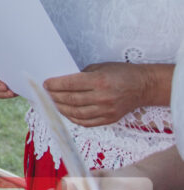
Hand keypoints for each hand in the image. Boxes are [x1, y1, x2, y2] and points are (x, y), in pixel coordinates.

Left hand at [44, 62, 162, 127]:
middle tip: (45, 94)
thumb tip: (61, 82)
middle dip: (54, 96)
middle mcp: (103, 97)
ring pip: (77, 113)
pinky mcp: (110, 119)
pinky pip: (87, 122)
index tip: (45, 84)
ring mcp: (107, 110)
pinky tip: (66, 113)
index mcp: (99, 81)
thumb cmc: (121, 73)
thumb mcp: (100, 67)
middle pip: (71, 100)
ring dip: (61, 109)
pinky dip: (74, 118)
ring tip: (53, 103)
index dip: (55, 85)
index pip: (70, 84)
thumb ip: (81, 75)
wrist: (144, 86)